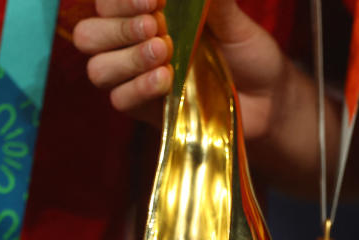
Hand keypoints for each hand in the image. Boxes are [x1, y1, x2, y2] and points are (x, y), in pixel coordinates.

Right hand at [72, 0, 290, 138]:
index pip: (108, 1)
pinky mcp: (145, 109)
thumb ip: (211, 0)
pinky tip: (165, 80)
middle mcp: (133, 43)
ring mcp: (136, 78)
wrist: (268, 100)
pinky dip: (138, 88)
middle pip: (90, 34)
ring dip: (126, 58)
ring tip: (163, 52)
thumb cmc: (248, 53)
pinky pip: (121, 100)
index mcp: (147, 12)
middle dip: (118, 26)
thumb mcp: (233, 20)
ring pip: (98, 68)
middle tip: (154, 25)